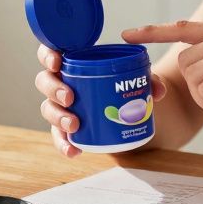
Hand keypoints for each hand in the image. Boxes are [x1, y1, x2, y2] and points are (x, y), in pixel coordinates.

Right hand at [33, 43, 168, 157]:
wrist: (127, 105)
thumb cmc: (123, 82)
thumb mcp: (137, 77)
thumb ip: (149, 80)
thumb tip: (158, 90)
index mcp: (73, 61)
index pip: (50, 53)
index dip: (47, 55)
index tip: (57, 62)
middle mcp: (62, 81)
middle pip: (44, 81)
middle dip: (53, 89)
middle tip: (70, 97)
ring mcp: (61, 105)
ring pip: (48, 108)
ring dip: (58, 116)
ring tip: (74, 123)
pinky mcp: (66, 126)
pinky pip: (59, 136)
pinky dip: (64, 144)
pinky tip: (74, 150)